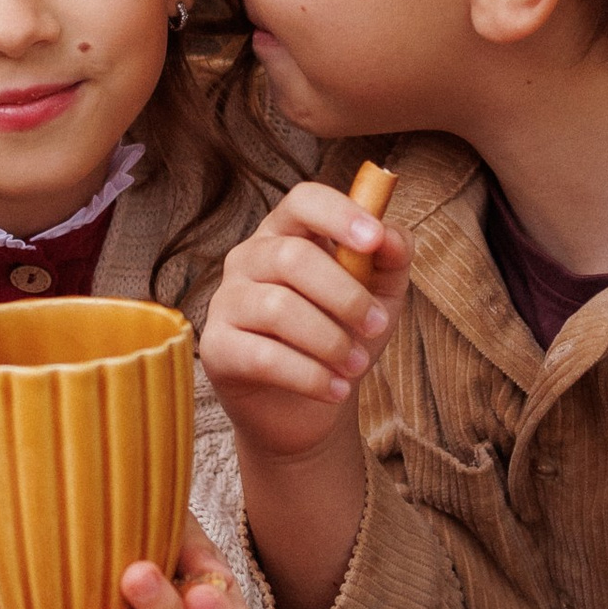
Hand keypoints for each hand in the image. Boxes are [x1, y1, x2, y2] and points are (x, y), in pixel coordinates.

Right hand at [199, 178, 411, 468]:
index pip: (303, 201)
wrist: (307, 407)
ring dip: (330, 341)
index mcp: (287, 232)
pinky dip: (310, 376)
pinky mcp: (217, 348)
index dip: (338, 215)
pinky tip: (335, 389)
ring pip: (278, 308)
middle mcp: (248, 258)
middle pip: (292, 258)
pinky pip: (263, 357)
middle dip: (345, 296)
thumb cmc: (342, 336)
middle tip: (377, 326)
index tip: (374, 240)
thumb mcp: (379, 294)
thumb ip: (391, 257)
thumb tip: (390, 238)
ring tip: (357, 366)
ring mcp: (226, 301)